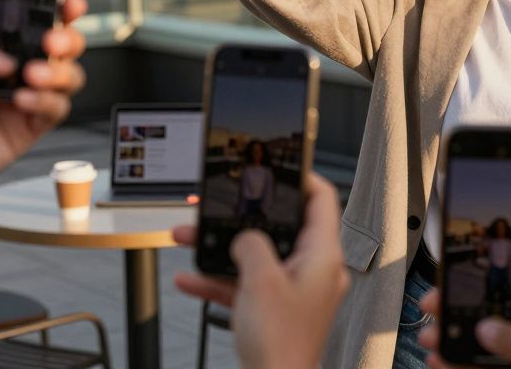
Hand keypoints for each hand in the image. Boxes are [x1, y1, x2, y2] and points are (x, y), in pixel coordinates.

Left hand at [0, 0, 88, 230]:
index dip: (56, 9)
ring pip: (68, 76)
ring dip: (60, 71)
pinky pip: (57, 109)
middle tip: (50, 42)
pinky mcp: (29, 128)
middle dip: (67, 38)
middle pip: (61, 45)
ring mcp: (25, 98)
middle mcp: (13, 69)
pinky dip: (47, 102)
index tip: (70, 4)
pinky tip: (22, 102)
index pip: (31, 19)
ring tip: (34, 76)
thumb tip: (7, 60)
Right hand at [173, 173, 348, 368]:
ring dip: (221, 248)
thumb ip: (251, 244)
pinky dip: (219, 280)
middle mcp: (313, 270)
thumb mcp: (260, 280)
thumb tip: (245, 236)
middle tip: (219, 204)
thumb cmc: (280, 343)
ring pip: (256, 256)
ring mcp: (294, 291)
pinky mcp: (276, 311)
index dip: (301, 178)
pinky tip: (189, 279)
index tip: (277, 167)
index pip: (322, 199)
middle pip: (280, 227)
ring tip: (188, 237)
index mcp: (322, 255)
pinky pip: (246, 285)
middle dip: (242, 217)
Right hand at [415, 256, 510, 368]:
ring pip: (484, 333)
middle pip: (502, 300)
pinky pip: (479, 362)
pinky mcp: (508, 368)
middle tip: (436, 299)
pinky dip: (457, 361)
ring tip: (431, 336)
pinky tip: (439, 361)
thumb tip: (486, 328)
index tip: (496, 241)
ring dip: (454, 332)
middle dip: (465, 297)